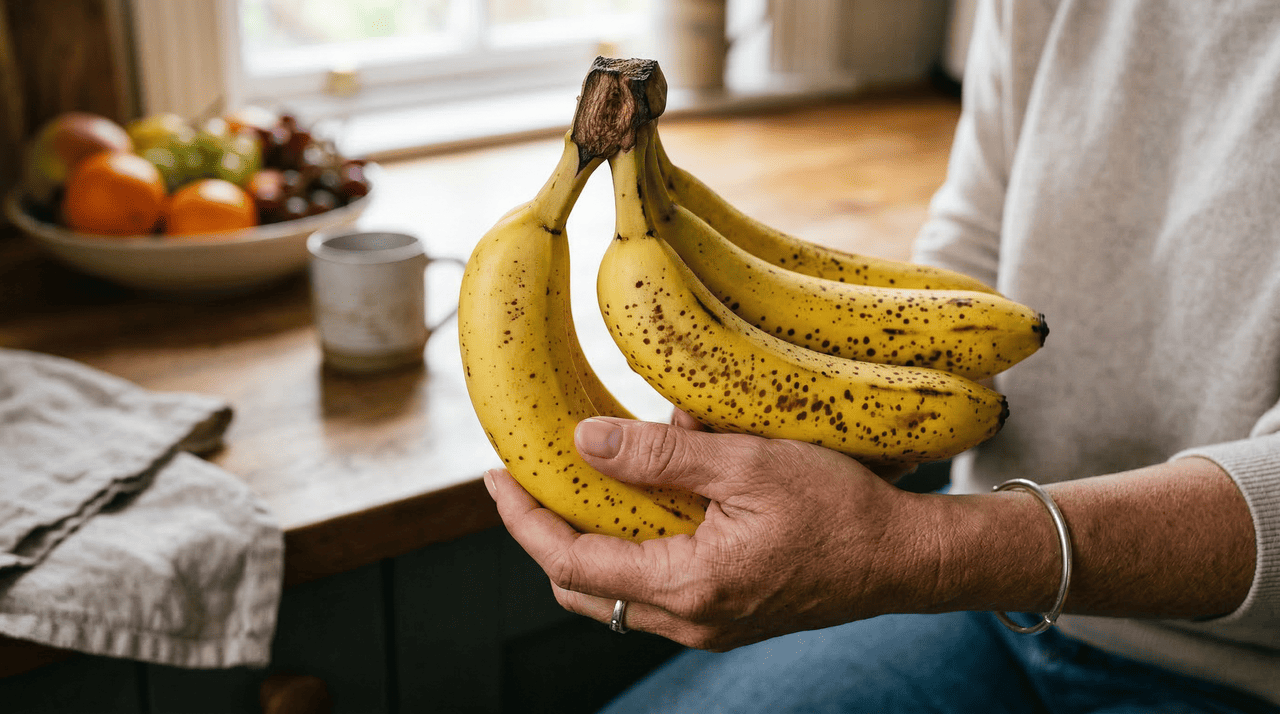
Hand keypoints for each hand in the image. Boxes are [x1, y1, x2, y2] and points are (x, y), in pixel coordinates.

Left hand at [485, 416, 941, 650]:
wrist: (902, 559)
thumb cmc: (838, 508)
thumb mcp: (747, 465)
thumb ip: (659, 459)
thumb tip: (583, 442)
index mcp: (688, 586)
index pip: (571, 561)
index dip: (524, 520)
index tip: (497, 477)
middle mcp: (688, 619)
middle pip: (581, 586)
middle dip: (546, 534)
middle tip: (532, 480)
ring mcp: (706, 624)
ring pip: (614, 591)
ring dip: (591, 539)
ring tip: (588, 477)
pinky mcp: (723, 613)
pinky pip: (653, 586)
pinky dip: (634, 544)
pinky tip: (651, 495)